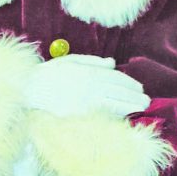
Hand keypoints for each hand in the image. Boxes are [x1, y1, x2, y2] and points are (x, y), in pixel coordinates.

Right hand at [25, 54, 149, 117]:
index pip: (115, 78)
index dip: (129, 83)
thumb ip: (93, 61)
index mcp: (88, 72)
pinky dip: (116, 114)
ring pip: (114, 103)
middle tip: (146, 100)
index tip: (139, 88)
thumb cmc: (49, 74)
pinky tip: (124, 115)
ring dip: (130, 105)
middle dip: (134, 96)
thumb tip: (112, 63)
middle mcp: (90, 86)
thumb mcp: (70, 60)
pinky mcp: (80, 114)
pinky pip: (102, 113)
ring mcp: (85, 101)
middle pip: (118, 91)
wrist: (29, 90)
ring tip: (141, 107)